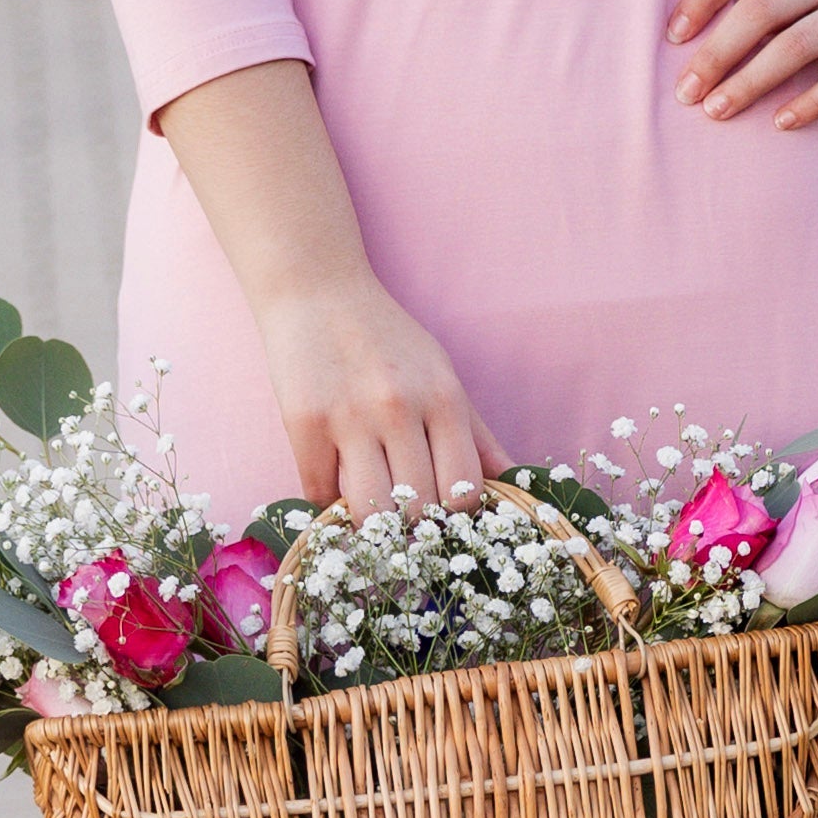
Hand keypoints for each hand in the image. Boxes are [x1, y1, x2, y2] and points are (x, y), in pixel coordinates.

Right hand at [254, 280, 504, 515]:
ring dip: (371, 523)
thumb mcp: (443, 377)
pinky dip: (328, 506)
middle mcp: (399, 408)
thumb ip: (477, 435)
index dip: (454, 515)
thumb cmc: (387, 340)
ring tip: (371, 512)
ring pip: (369, 510)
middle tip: (403, 519)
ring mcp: (348, 417)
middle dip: (412, 524)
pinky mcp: (303, 423)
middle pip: (417, 507)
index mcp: (443, 399)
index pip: (463, 490)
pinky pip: (319, 493)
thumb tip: (514, 484)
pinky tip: (335, 490)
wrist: (317, 293)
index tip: (441, 514)